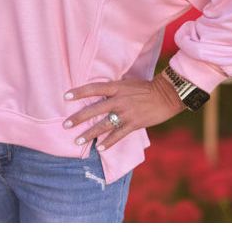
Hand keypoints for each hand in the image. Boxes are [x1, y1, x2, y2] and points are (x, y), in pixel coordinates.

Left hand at [63, 73, 185, 150]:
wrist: (166, 95)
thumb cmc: (146, 87)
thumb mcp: (127, 83)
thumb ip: (114, 88)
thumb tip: (99, 92)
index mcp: (116, 87)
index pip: (93, 89)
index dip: (79, 92)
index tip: (65, 97)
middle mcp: (119, 100)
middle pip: (94, 109)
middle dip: (78, 118)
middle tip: (65, 125)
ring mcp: (126, 113)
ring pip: (103, 125)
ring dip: (89, 134)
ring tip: (77, 141)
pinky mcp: (134, 124)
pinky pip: (118, 135)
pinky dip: (108, 142)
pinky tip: (99, 148)